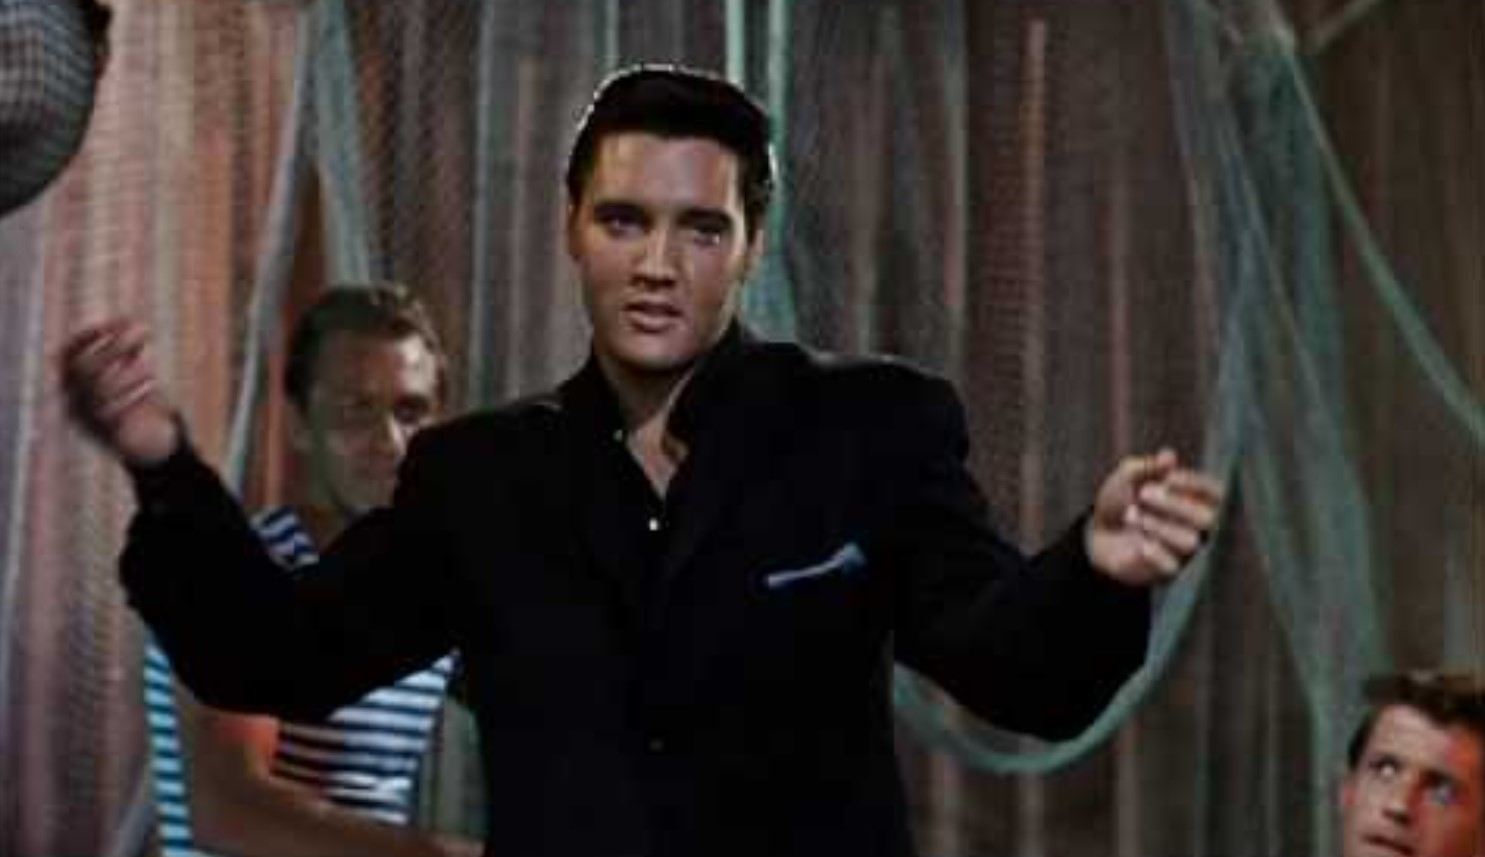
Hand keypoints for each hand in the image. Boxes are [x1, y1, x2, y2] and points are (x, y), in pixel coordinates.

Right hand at [59, 317, 179, 465]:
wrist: (147, 447)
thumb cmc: (138, 402)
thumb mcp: (132, 375)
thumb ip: (130, 354)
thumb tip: (136, 327)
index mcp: (72, 385)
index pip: (67, 355)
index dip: (88, 336)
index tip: (116, 323)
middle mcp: (72, 402)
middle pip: (84, 370)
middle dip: (113, 349)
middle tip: (144, 336)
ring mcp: (87, 420)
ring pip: (99, 392)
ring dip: (127, 373)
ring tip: (151, 369)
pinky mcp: (107, 436)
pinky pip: (114, 414)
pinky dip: (134, 395)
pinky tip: (154, 385)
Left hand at [1085, 448, 1222, 586]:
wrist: (1095, 534)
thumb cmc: (1120, 500)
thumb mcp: (1127, 477)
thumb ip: (1147, 466)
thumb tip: (1169, 456)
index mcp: (1194, 500)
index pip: (1216, 493)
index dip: (1196, 484)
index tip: (1168, 476)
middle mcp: (1196, 527)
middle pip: (1207, 518)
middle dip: (1175, 504)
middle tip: (1143, 494)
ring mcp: (1183, 551)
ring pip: (1190, 542)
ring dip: (1158, 525)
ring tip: (1130, 515)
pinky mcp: (1166, 571)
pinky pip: (1172, 566)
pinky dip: (1154, 552)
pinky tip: (1138, 543)